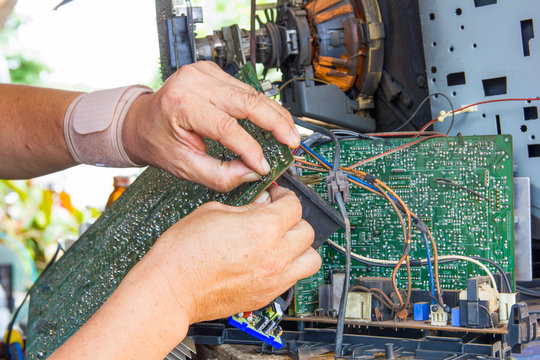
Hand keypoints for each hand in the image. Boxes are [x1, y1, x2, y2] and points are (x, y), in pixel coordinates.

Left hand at [123, 61, 299, 191]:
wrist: (141, 121)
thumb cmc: (156, 140)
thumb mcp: (182, 166)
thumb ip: (218, 174)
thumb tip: (252, 173)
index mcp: (181, 103)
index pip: (226, 126)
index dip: (251, 149)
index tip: (266, 166)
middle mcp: (194, 80)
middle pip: (248, 101)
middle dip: (276, 124)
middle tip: (292, 143)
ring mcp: (204, 72)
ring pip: (252, 93)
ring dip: (274, 115)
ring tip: (289, 135)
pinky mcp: (214, 72)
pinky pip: (246, 89)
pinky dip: (263, 107)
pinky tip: (274, 121)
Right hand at [142, 186, 320, 322]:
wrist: (170, 289)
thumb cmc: (183, 252)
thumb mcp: (214, 212)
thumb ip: (247, 206)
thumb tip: (264, 203)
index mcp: (263, 229)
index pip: (294, 205)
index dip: (285, 196)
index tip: (277, 197)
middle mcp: (275, 256)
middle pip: (307, 231)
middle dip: (294, 219)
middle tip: (278, 216)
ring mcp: (273, 280)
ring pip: (311, 259)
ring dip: (301, 247)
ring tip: (283, 242)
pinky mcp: (265, 296)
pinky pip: (293, 278)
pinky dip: (289, 267)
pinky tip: (270, 260)